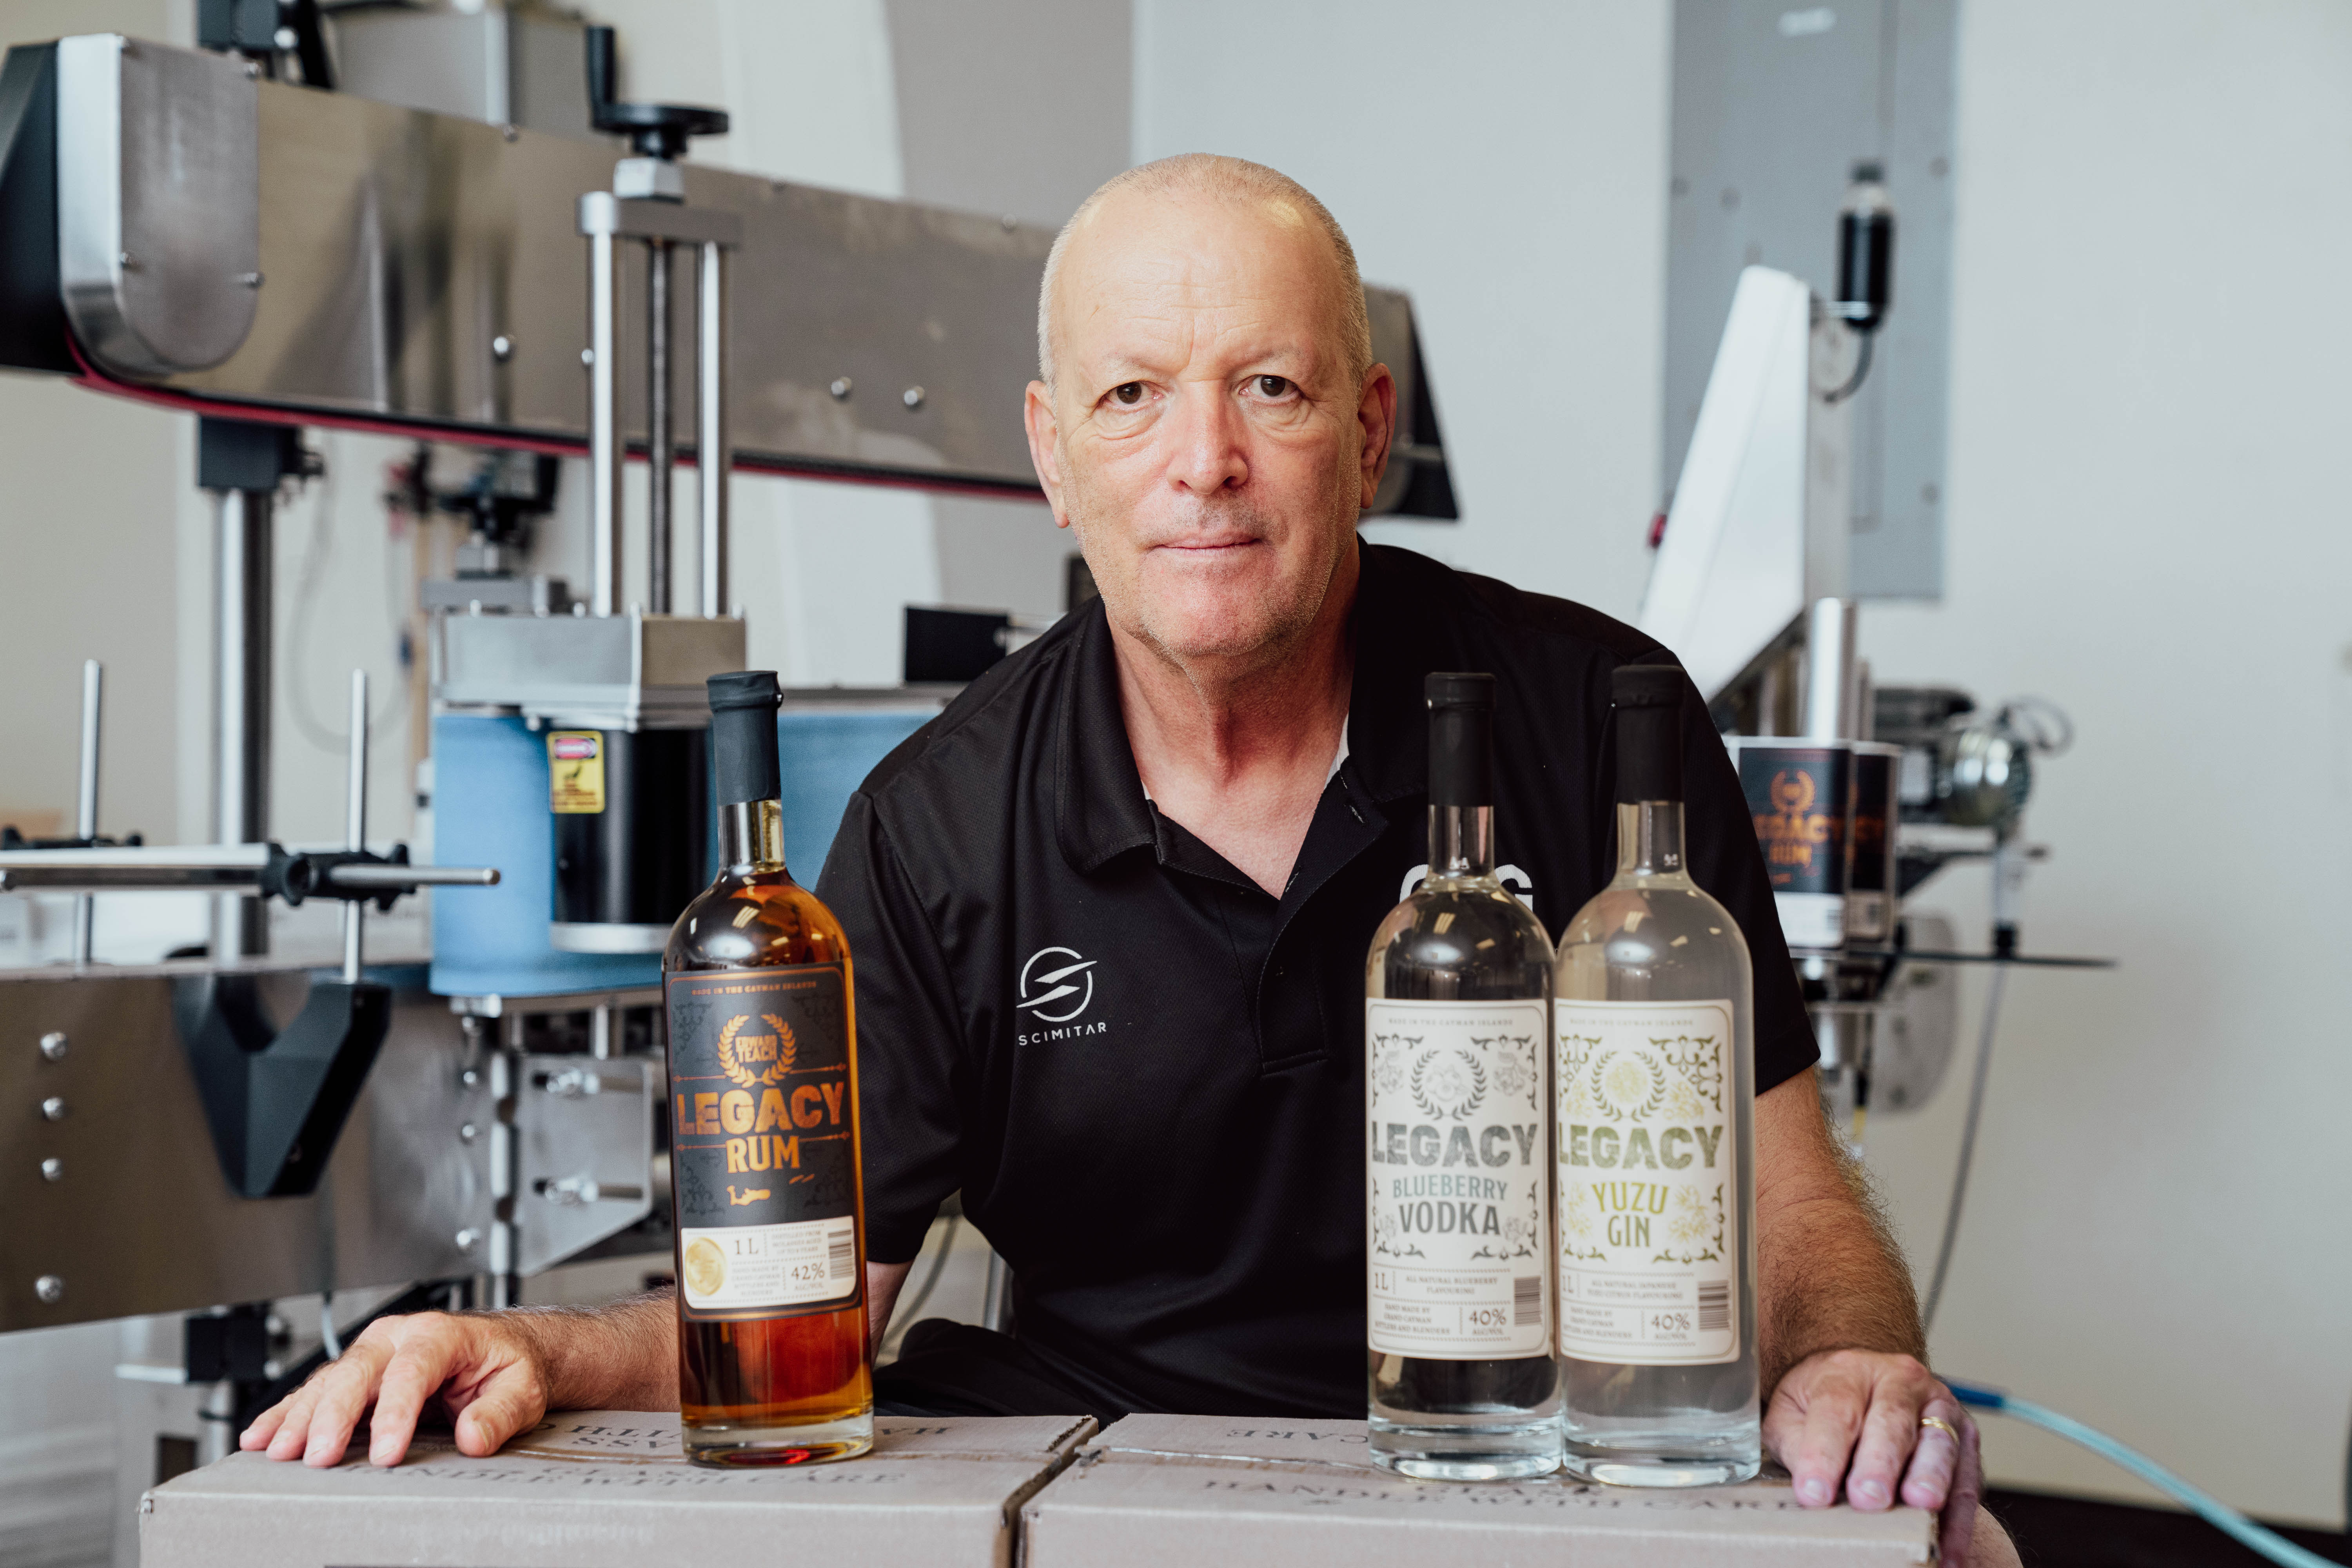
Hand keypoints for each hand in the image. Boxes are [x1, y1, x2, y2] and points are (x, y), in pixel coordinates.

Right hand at [240, 1312, 550, 1467]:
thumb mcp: (520, 1388)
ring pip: (329, 1381)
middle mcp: (399, 1337)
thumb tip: (474, 1436)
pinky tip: (262, 1433)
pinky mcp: (356, 1373)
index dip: (395, 1414)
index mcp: (442, 1334)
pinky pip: (315, 1391)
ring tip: (278, 1450)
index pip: (412, 1371)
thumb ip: (498, 1412)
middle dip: (334, 1415)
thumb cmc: (510, 1365)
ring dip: (300, 1416)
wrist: (505, 1349)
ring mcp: (372, 1353)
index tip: (386, 1453)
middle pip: (358, 1373)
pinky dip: (287, 1412)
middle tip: (319, 1456)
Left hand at [1764, 1349, 1985, 1555]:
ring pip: (1939, 1442)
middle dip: (1880, 1462)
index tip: (1813, 1493)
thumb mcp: (1791, 1409)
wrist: (1863, 1381)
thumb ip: (1792, 1441)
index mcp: (1848, 1370)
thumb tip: (1807, 1485)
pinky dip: (1960, 1519)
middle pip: (1891, 1420)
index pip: (1835, 1408)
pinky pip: (1967, 1478)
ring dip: (1931, 1477)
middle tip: (1868, 1498)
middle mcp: (1899, 1379)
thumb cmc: (1822, 1402)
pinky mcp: (1966, 1436)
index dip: (1823, 1453)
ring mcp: (1938, 1405)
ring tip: (1920, 1506)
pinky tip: (1948, 1551)